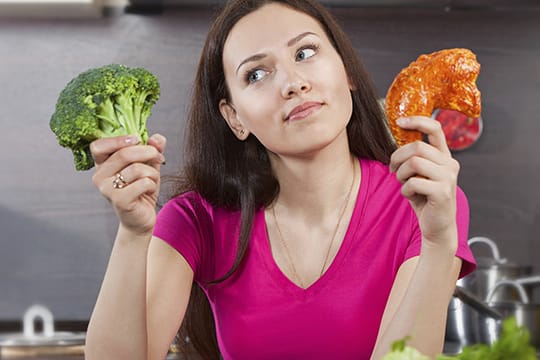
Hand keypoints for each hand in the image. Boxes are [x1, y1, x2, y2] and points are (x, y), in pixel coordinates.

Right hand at [90, 134, 165, 235]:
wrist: (142, 219)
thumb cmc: (141, 190)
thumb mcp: (148, 166)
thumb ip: (153, 149)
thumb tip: (157, 138)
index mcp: (102, 165)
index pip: (98, 145)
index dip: (118, 139)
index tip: (137, 139)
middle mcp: (100, 176)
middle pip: (123, 154)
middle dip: (147, 152)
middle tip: (158, 156)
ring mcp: (107, 189)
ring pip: (136, 169)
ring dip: (151, 172)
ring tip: (152, 179)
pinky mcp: (119, 200)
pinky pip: (142, 183)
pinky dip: (152, 184)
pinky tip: (149, 190)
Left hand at [389, 116, 459, 247]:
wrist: (437, 227)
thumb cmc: (424, 198)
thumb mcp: (418, 174)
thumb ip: (414, 157)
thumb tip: (397, 136)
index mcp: (444, 156)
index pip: (435, 128)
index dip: (417, 121)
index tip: (400, 122)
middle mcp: (450, 164)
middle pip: (417, 147)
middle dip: (397, 157)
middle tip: (393, 170)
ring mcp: (448, 177)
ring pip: (413, 163)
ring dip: (400, 174)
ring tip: (403, 183)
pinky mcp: (442, 192)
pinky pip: (413, 182)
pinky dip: (405, 190)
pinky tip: (410, 196)